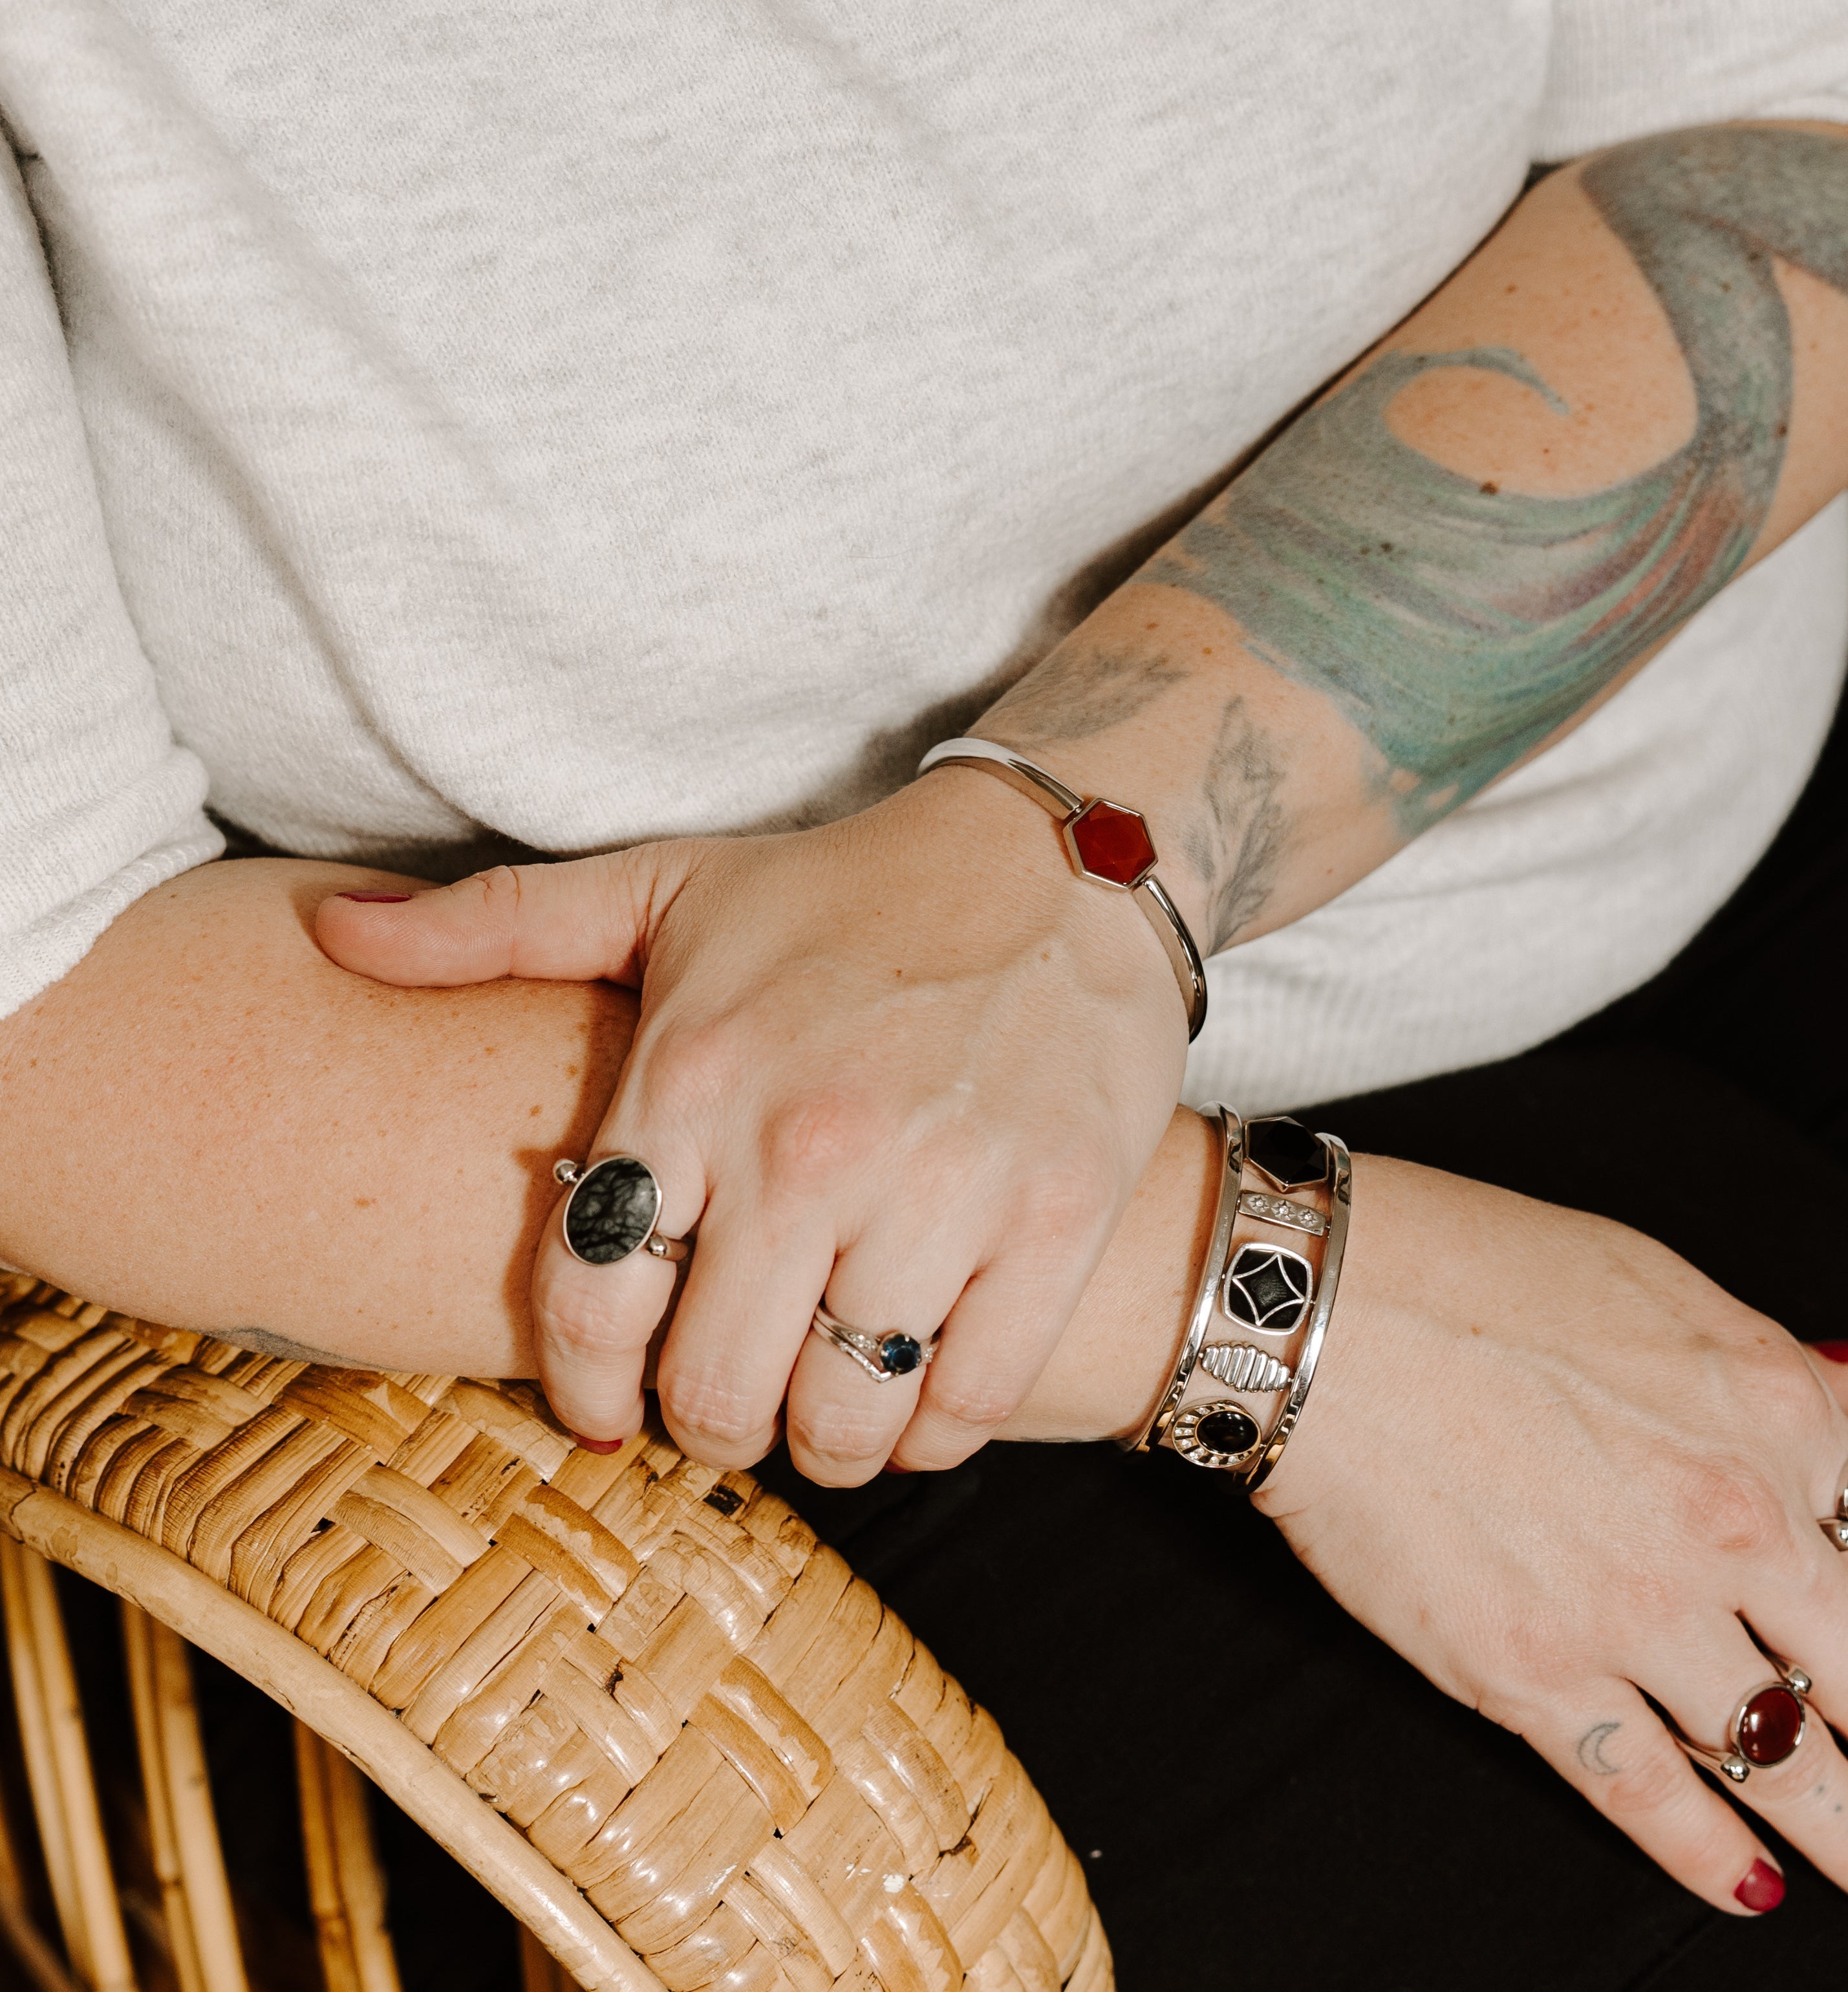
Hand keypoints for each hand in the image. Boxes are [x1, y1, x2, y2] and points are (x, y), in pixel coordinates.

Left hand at [314, 770, 1185, 1476]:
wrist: (1059, 866)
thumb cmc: (846, 894)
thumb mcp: (664, 888)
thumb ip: (495, 926)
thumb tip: (327, 935)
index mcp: (698, 1075)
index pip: (594, 1305)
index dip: (590, 1390)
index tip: (609, 1407)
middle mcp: (812, 1144)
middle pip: (720, 1391)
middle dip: (712, 1423)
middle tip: (730, 1401)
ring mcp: (945, 1189)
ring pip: (847, 1418)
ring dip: (827, 1442)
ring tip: (824, 1404)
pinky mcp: (1059, 1219)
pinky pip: (972, 1401)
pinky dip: (935, 1428)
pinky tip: (919, 1391)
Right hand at [1245, 1158, 1847, 1929]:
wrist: (1320, 1310)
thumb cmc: (1475, 1265)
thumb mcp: (1655, 1279)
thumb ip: (1772, 1356)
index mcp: (1768, 1413)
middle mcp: (1727, 1520)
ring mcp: (1632, 1607)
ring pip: (1781, 1759)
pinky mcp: (1531, 1672)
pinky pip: (1645, 1791)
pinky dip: (1706, 1854)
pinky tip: (1748, 1887)